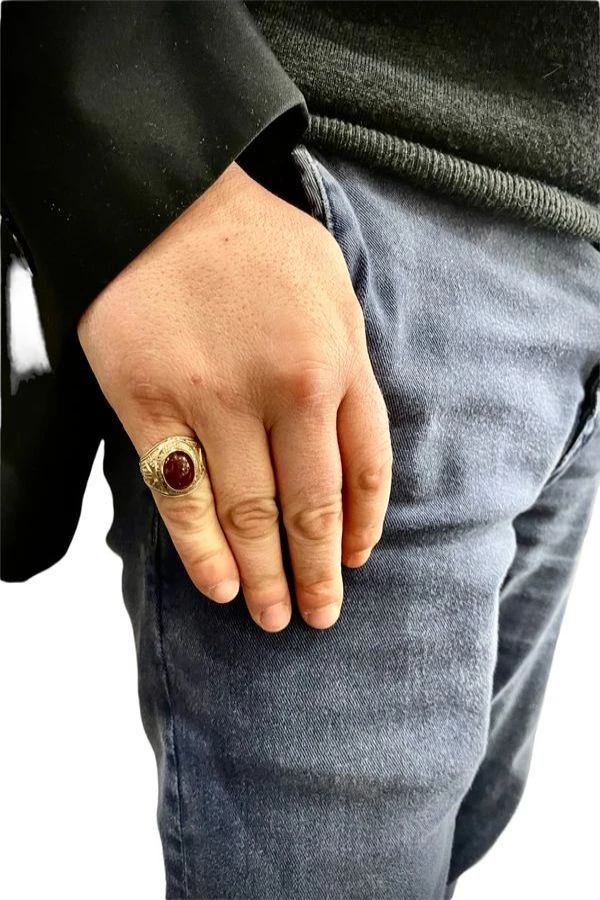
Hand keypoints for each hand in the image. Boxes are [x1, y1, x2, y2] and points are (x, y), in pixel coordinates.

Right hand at [77, 159, 392, 631]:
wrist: (163, 195)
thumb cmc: (256, 243)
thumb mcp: (334, 290)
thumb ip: (352, 368)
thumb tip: (352, 450)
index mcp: (338, 360)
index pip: (364, 470)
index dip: (362, 526)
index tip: (356, 561)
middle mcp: (285, 389)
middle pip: (310, 506)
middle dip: (317, 571)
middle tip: (317, 617)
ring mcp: (214, 400)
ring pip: (248, 512)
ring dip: (265, 575)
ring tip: (274, 619)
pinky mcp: (150, 403)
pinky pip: (182, 496)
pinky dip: (202, 550)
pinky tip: (221, 587)